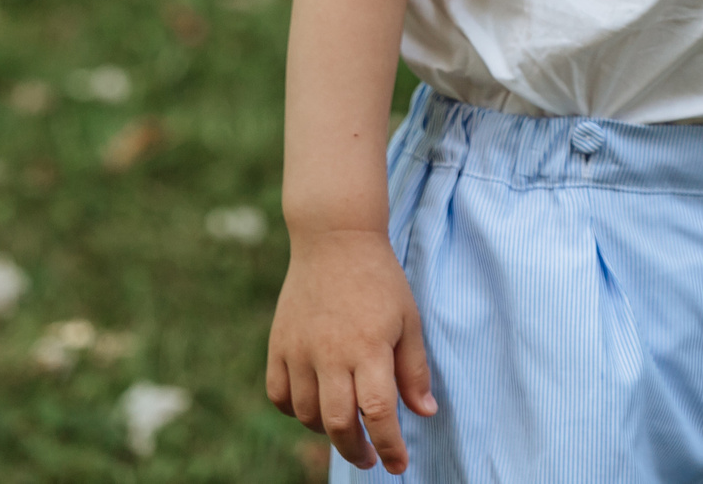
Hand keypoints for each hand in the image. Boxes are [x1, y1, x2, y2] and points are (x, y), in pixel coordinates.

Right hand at [266, 227, 438, 474]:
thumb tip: (424, 413)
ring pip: (307, 414)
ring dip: (327, 430)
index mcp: (369, 348)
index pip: (379, 414)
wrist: (334, 240)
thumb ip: (414, 369)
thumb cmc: (379, 280)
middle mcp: (330, 354)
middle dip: (357, 451)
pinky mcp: (278, 344)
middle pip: (339, 424)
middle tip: (370, 458)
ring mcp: (299, 350)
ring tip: (346, 425)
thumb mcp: (409, 319)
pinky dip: (295, 410)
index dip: (390, 447)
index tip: (398, 466)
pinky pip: (279, 395)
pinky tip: (314, 405)